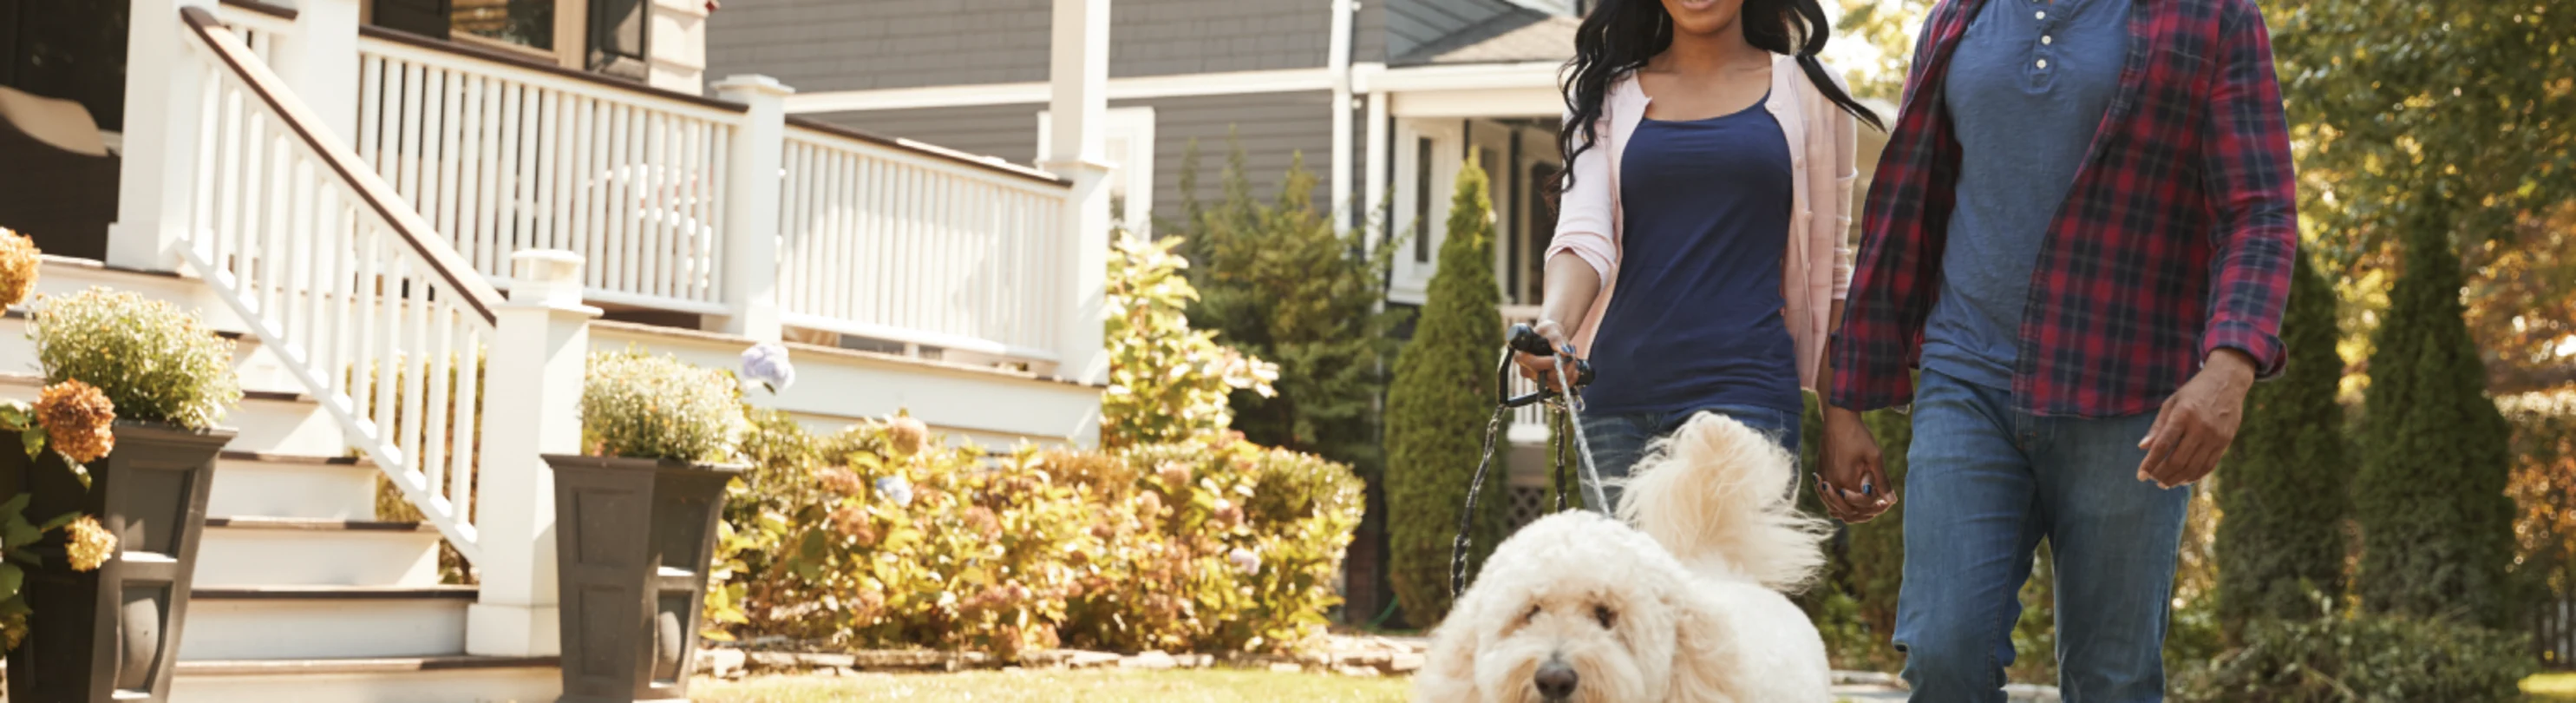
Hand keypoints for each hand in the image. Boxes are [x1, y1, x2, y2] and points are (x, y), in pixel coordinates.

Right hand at [1513, 320, 1578, 388]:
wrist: (1553, 337)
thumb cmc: (1547, 331)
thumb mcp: (1551, 329)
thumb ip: (1556, 338)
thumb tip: (1564, 351)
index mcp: (1522, 356)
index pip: (1533, 364)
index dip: (1548, 362)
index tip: (1561, 355)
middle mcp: (1527, 370)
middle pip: (1546, 377)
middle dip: (1563, 366)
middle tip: (1571, 353)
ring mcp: (1537, 379)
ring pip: (1555, 383)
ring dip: (1569, 371)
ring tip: (1573, 357)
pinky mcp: (1547, 383)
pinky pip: (1560, 388)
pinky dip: (1570, 379)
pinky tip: (1574, 368)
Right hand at [1817, 406, 1893, 522]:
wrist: (1838, 419)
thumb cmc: (1857, 435)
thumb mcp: (1875, 457)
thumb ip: (1882, 481)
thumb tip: (1892, 500)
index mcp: (1845, 481)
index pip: (1862, 505)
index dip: (1876, 505)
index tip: (1886, 502)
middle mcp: (1831, 484)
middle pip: (1848, 512)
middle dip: (1865, 512)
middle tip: (1880, 505)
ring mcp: (1823, 481)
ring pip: (1836, 509)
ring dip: (1852, 510)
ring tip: (1867, 505)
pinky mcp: (1820, 476)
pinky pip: (1828, 500)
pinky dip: (1840, 504)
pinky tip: (1851, 499)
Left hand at [2138, 349, 2257, 488]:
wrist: (2227, 382)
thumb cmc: (2193, 393)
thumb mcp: (2171, 403)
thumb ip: (2158, 426)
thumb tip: (2143, 447)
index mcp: (2183, 415)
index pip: (2163, 445)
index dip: (2150, 463)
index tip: (2140, 475)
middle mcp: (2200, 427)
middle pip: (2178, 460)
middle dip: (2162, 474)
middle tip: (2152, 479)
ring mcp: (2215, 436)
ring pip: (2193, 467)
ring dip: (2177, 479)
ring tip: (2165, 483)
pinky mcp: (2225, 442)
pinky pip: (2209, 465)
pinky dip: (2194, 476)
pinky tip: (2183, 480)